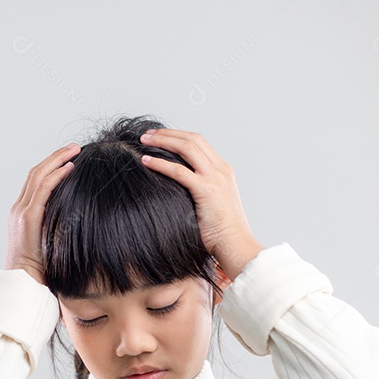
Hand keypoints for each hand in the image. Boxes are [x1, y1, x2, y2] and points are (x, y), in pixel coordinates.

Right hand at [6, 141, 80, 283]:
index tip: (68, 159)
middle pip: (35, 173)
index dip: (50, 166)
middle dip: (55, 157)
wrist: (23, 284)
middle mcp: (18, 210)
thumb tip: (76, 224)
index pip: (34, 182)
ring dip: (57, 160)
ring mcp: (21, 213)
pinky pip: (43, 189)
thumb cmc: (39, 272)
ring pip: (38, 175)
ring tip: (75, 150)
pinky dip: (56, 175)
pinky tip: (70, 167)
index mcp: (21, 215)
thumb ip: (55, 231)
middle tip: (74, 147)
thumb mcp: (47, 246)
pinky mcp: (28, 218)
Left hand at [138, 128, 261, 278]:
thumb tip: (175, 189)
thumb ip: (198, 191)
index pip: (199, 143)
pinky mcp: (207, 190)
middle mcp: (221, 170)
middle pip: (192, 139)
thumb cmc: (220, 233)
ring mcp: (215, 178)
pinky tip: (145, 161)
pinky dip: (160, 163)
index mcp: (223, 171)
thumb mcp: (211, 204)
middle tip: (146, 135)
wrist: (235, 245)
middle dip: (167, 133)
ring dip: (163, 141)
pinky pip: (179, 171)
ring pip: (187, 148)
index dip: (177, 136)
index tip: (159, 137)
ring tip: (143, 141)